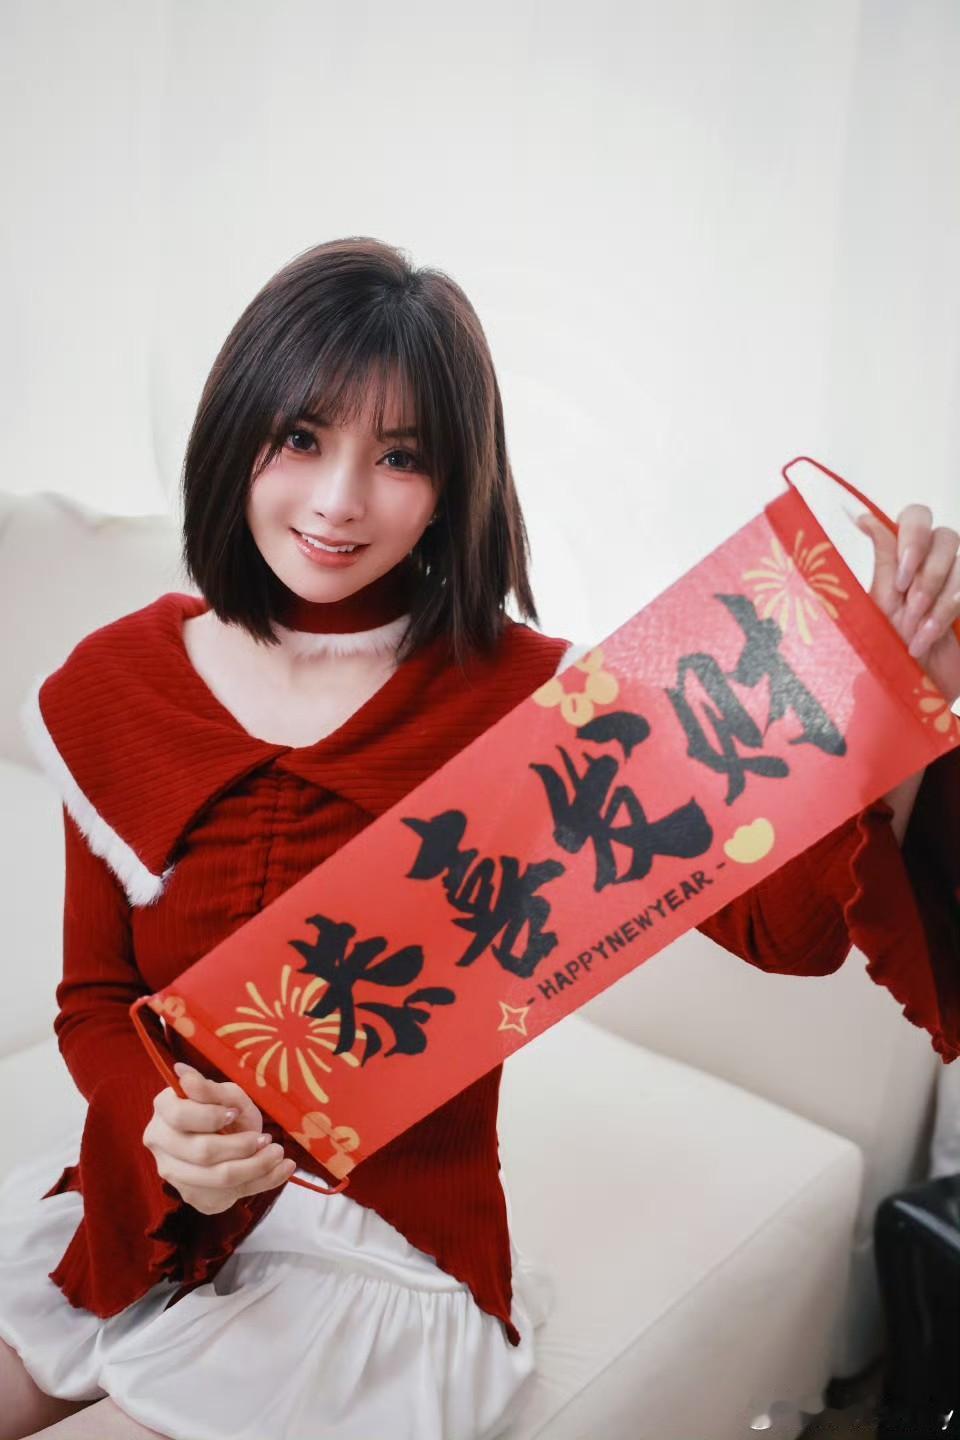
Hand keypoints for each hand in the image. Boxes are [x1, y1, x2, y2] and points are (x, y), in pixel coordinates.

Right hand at [142, 1061, 295, 1214]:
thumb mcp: (227, 1094)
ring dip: (257, 1167)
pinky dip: (262, 1182)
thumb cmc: (228, 1110)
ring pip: (217, 1180)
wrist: (233, 1138)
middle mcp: (162, 1145)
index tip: (234, 1113)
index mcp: (164, 1110)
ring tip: (278, 1154)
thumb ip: (209, 1089)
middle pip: (202, 1152)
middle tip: (269, 1139)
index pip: (181, 1117)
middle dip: (242, 1146)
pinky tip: (280, 1170)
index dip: (211, 1116)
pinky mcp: (194, 1196)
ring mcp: (174, 1174)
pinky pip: (229, 1196)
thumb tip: (182, 1072)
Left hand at [856, 504, 959, 706]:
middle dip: (928, 572)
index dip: (912, 537)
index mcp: (905, 554)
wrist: (917, 682)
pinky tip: (931, 636)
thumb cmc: (892, 642)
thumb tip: (862, 515)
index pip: (916, 515)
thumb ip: (883, 557)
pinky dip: (948, 611)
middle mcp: (934, 559)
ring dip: (936, 600)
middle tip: (909, 603)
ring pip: (959, 564)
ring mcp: (957, 576)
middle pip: (945, 536)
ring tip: (916, 630)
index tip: (899, 574)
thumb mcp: (880, 601)